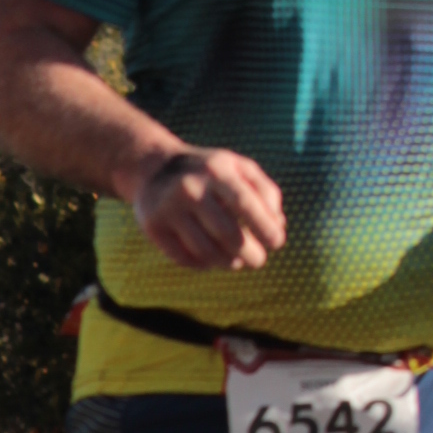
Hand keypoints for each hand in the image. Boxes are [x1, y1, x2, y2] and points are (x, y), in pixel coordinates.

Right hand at [128, 144, 285, 271]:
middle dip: (251, 254)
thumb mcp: (239, 168)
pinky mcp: (153, 227)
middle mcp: (190, 188)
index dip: (265, 228)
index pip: (246, 204)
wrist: (154, 168)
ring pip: (206, 251)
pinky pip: (184, 258)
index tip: (276, 243)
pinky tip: (213, 259)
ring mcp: (168, 208)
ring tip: (237, 261)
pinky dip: (204, 264)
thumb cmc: (210, 173)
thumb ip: (266, 192)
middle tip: (258, 260)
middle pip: (228, 234)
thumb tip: (278, 225)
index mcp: (216, 170)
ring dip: (229, 263)